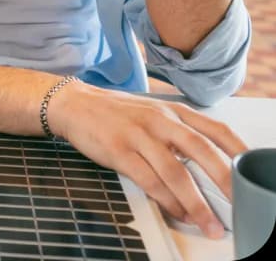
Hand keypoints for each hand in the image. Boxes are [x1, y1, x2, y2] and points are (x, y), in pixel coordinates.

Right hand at [47, 80, 245, 238]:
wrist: (75, 104)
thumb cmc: (116, 113)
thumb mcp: (152, 113)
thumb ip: (179, 133)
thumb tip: (210, 164)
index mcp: (171, 110)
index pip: (214, 128)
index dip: (238, 150)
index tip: (253, 171)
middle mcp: (159, 119)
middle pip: (200, 148)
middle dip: (224, 180)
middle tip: (239, 204)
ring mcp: (139, 134)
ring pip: (175, 170)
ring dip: (196, 202)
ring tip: (209, 224)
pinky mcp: (119, 150)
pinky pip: (149, 180)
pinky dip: (166, 200)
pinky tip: (177, 213)